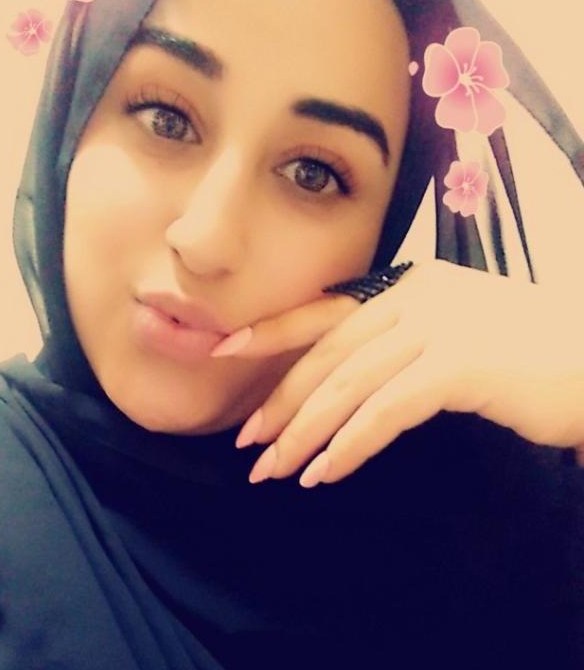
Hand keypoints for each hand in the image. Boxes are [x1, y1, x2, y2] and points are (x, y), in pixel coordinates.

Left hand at [226, 258, 583, 486]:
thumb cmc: (529, 350)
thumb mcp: (459, 326)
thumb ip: (406, 335)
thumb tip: (349, 373)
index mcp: (411, 283)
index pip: (325, 309)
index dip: (272, 331)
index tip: (227, 350)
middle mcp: (417, 298)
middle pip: (328, 353)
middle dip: (282, 400)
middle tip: (249, 440)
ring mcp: (437, 328)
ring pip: (348, 385)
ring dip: (306, 433)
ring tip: (276, 469)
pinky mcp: (458, 366)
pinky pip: (385, 412)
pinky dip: (350, 445)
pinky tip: (327, 472)